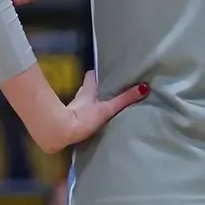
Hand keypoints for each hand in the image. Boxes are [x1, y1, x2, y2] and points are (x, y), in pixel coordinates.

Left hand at [32, 71, 148, 153]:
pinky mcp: (70, 123)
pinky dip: (85, 117)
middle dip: (95, 89)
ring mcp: (73, 110)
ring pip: (83, 102)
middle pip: (87, 89)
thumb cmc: (82, 117)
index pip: (90, 76)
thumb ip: (124, 100)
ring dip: (90, 103)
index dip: (96, 73)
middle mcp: (79, 98)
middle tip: (106, 89)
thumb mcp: (106, 108)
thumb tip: (144, 88)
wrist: (59, 133)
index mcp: (87, 91)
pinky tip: (90, 121)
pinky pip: (80, 116)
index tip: (103, 71)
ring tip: (101, 104)